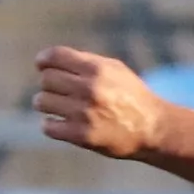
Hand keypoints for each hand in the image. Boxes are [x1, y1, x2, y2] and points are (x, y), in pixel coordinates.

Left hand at [34, 47, 163, 158]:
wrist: (151, 128)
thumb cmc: (130, 95)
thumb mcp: (114, 70)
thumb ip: (84, 62)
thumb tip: (47, 62)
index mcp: (97, 69)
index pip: (54, 57)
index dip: (43, 60)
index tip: (41, 66)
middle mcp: (90, 89)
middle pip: (46, 79)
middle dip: (49, 84)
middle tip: (59, 91)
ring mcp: (84, 113)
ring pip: (42, 102)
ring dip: (47, 104)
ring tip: (59, 107)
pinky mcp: (82, 136)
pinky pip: (48, 127)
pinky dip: (51, 125)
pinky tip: (61, 123)